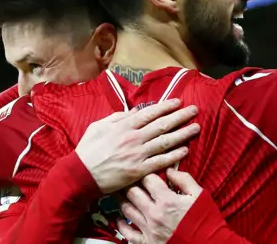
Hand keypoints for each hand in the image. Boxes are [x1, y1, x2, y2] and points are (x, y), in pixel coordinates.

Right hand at [76, 99, 199, 193]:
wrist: (79, 175)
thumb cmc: (88, 150)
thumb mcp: (98, 126)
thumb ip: (117, 117)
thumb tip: (135, 111)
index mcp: (124, 126)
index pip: (150, 113)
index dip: (166, 106)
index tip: (178, 101)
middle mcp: (134, 138)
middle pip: (162, 125)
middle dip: (180, 116)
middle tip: (195, 110)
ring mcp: (138, 155)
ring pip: (166, 142)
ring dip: (183, 134)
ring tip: (196, 127)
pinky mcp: (139, 171)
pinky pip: (161, 161)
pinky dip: (174, 155)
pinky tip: (185, 150)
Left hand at [115, 168, 202, 243]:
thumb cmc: (206, 221)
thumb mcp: (200, 195)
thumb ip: (184, 180)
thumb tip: (170, 170)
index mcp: (167, 200)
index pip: (148, 179)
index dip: (145, 172)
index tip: (145, 170)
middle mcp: (154, 214)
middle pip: (132, 193)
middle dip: (129, 183)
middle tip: (127, 178)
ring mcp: (148, 229)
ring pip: (126, 210)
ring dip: (122, 200)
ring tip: (119, 193)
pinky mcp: (146, 243)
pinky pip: (127, 233)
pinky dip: (121, 224)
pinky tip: (120, 218)